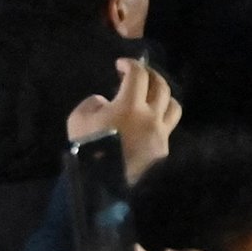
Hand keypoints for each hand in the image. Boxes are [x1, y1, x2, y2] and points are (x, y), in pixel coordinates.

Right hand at [68, 58, 182, 183]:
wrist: (103, 186)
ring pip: (173, 106)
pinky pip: (169, 127)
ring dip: (164, 95)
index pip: (138, 74)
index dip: (130, 64)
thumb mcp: (77, 121)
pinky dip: (162, 118)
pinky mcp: (163, 150)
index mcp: (130, 106)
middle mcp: (151, 116)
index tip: (121, 65)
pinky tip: (150, 122)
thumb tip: (104, 102)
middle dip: (150, 75)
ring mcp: (161, 134)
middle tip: (139, 74)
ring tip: (152, 96)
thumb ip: (91, 104)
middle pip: (161, 86)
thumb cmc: (89, 151)